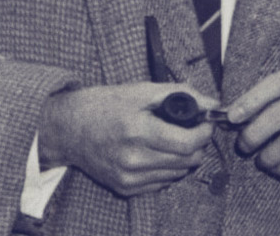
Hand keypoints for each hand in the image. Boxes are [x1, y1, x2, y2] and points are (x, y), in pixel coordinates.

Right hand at [41, 83, 215, 196]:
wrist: (68, 128)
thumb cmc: (102, 105)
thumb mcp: (138, 91)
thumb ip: (178, 94)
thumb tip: (211, 103)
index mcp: (136, 130)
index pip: (188, 143)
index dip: (204, 132)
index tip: (205, 123)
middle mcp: (132, 158)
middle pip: (188, 161)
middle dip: (197, 144)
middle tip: (189, 130)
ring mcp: (128, 177)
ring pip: (178, 174)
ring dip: (182, 157)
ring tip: (168, 140)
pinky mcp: (125, 188)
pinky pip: (161, 183)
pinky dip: (166, 169)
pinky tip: (153, 153)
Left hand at [225, 63, 279, 177]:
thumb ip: (274, 96)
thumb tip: (232, 116)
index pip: (275, 84)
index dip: (250, 100)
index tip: (231, 117)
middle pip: (279, 114)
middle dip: (254, 133)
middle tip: (243, 146)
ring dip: (269, 155)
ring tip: (260, 160)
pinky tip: (277, 168)